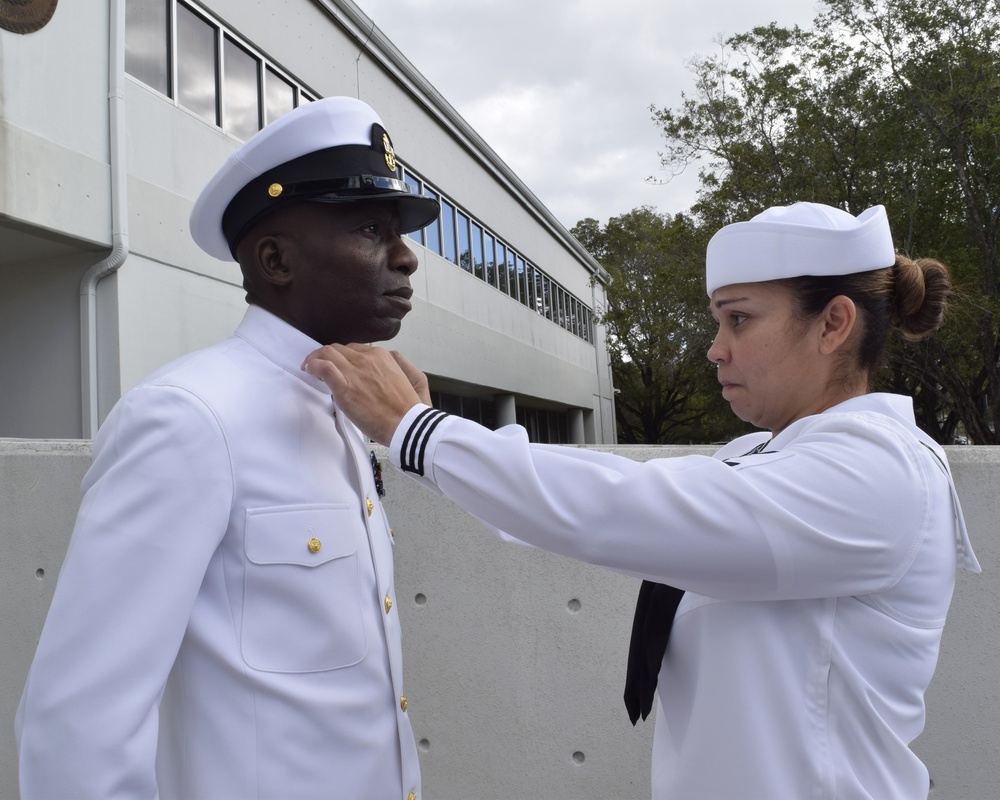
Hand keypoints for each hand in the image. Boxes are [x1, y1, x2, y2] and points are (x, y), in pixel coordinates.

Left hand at [302, 345, 428, 444]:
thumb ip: (401, 364)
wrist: (408, 425)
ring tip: (309, 367)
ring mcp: (356, 372)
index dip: (342, 356)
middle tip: (318, 366)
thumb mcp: (414, 377)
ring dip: (315, 358)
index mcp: (382, 357)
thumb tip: (392, 357)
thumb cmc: (409, 409)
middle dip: (326, 355)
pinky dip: (313, 365)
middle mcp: (368, 360)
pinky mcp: (346, 388)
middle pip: (338, 349)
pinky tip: (309, 370)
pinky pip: (324, 368)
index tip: (337, 365)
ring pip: (328, 353)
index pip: (354, 349)